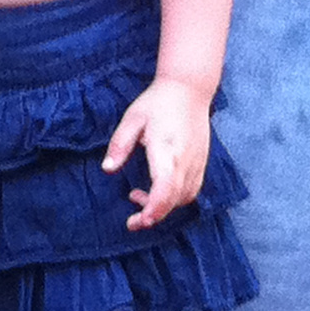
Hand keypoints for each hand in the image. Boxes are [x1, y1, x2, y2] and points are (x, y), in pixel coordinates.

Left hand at [102, 76, 211, 229]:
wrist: (190, 89)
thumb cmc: (158, 102)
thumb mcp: (132, 118)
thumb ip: (119, 145)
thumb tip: (107, 169)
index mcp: (166, 149)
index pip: (165, 189)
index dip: (153, 210)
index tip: (138, 220)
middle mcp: (185, 160)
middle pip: (174, 200)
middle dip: (153, 216)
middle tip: (132, 221)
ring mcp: (197, 162)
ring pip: (185, 198)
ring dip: (164, 207)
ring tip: (140, 197)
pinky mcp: (202, 162)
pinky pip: (192, 190)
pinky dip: (176, 198)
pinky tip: (160, 189)